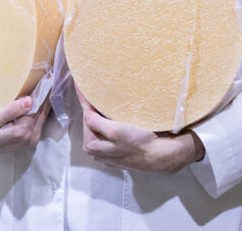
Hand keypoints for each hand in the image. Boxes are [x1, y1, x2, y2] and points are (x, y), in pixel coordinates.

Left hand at [76, 86, 203, 174]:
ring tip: (106, 100)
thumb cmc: (138, 143)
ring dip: (104, 115)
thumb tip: (85, 111)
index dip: (86, 99)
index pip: (86, 116)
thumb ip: (95, 121)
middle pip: (93, 122)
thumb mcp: (114, 131)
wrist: (161, 157)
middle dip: (95, 108)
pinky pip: (110, 133)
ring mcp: (107, 152)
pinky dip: (112, 123)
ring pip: (102, 127)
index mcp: (91, 146)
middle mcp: (97, 151)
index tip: (81, 84)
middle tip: (97, 89)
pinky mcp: (118, 151)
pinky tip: (117, 116)